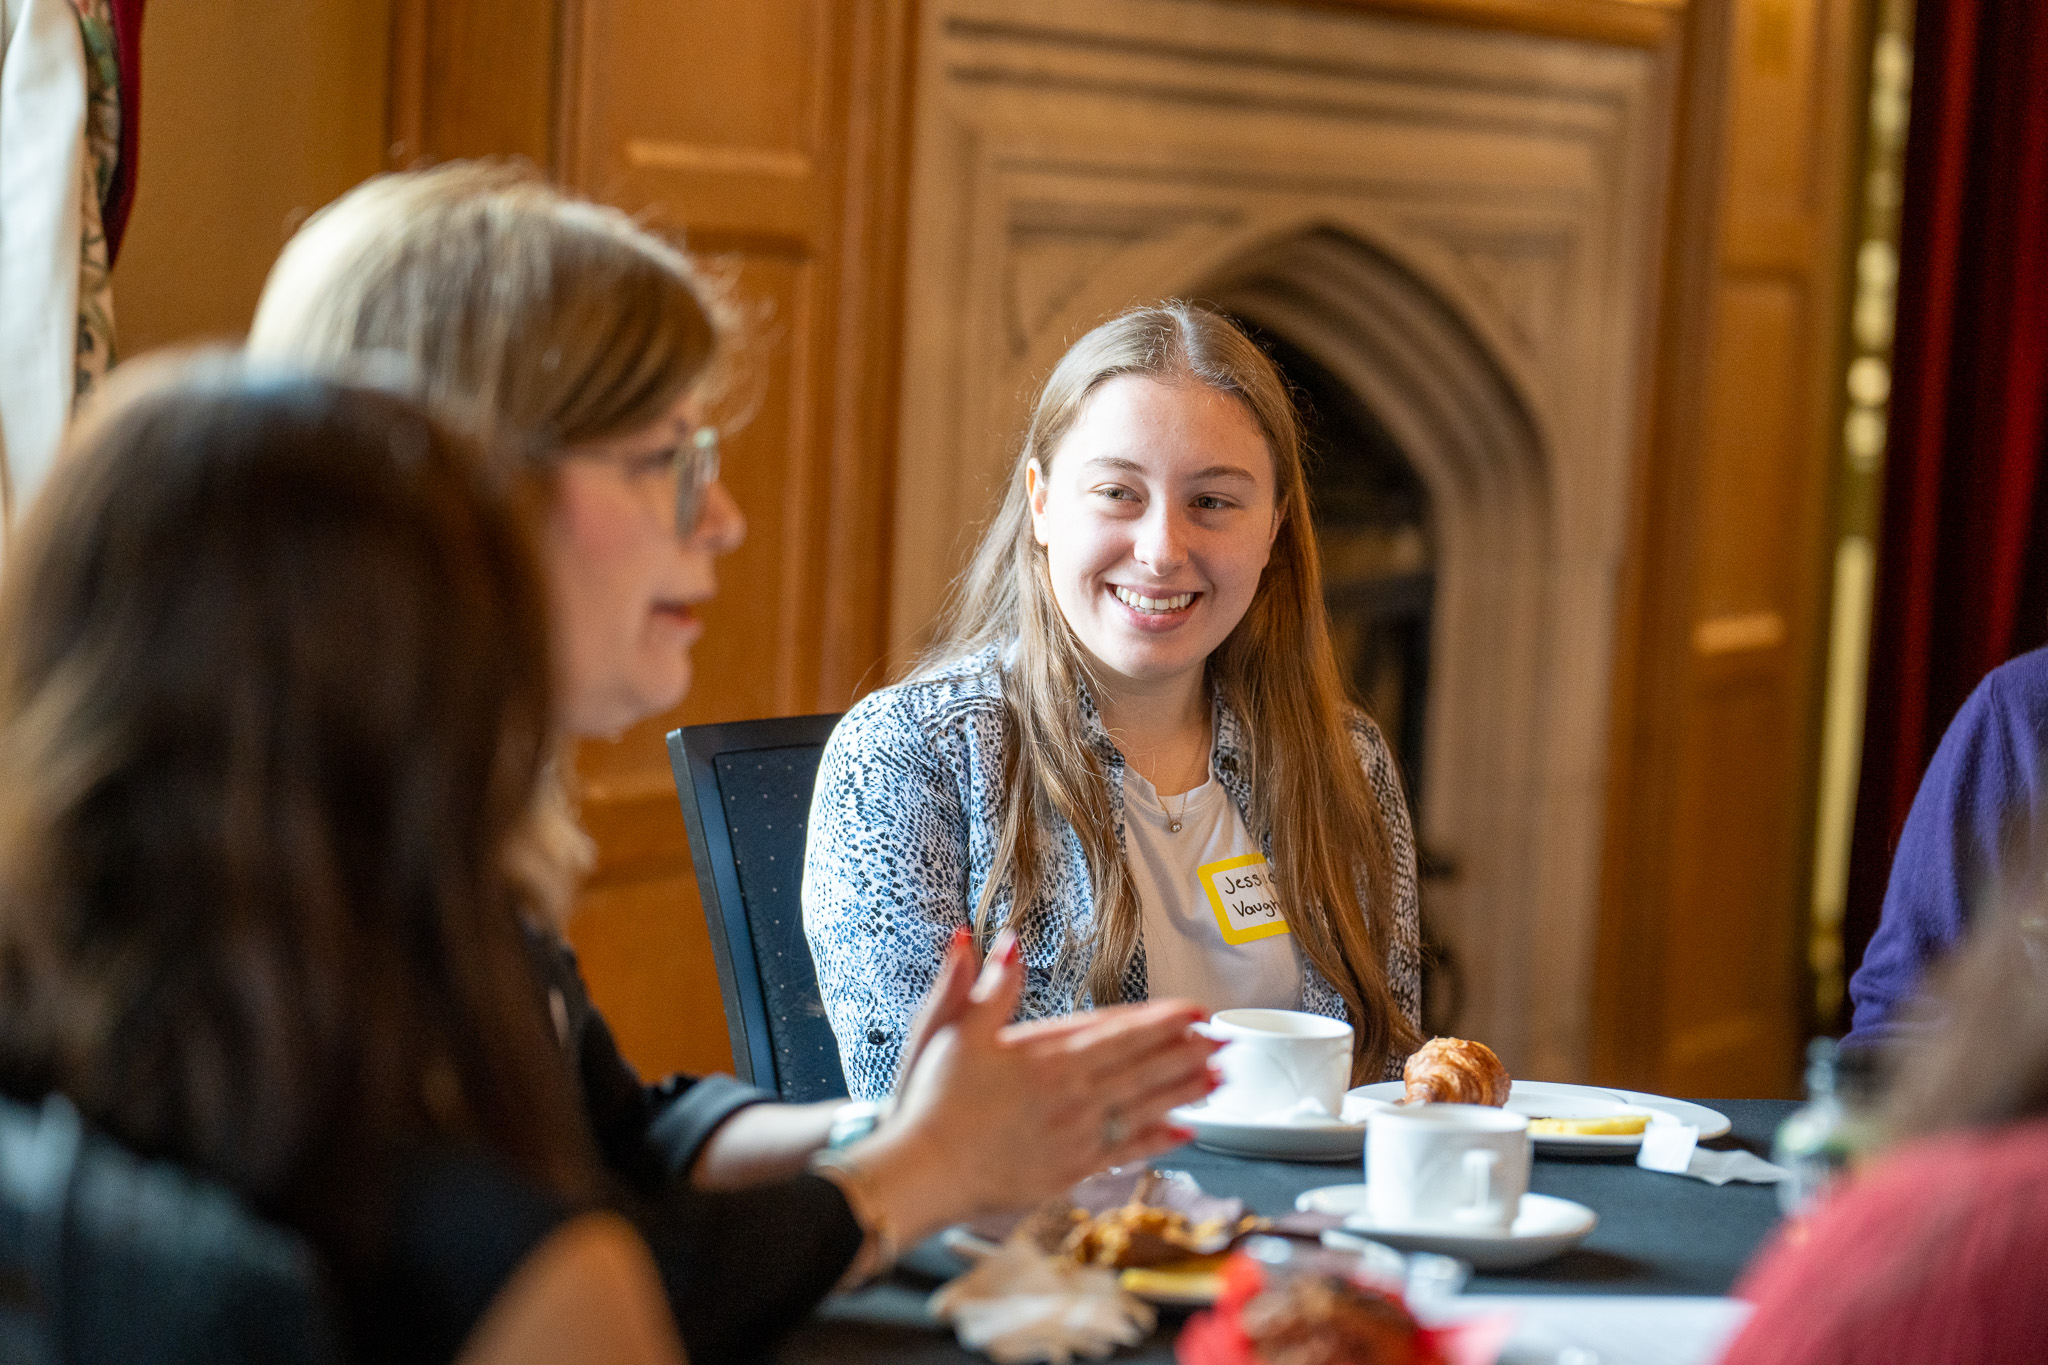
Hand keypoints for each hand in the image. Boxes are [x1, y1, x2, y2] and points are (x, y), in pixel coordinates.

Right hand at [844, 932, 1221, 1244]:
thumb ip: (989, 986)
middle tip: (1224, 1040)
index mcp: (1048, 1057)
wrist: (924, 1172)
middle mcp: (1071, 1095)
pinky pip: (1125, 1150)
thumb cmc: (935, 1101)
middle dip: (1187, 1052)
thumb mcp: (954, 1029)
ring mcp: (1075, 1135)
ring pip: (1143, 1107)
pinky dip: (1158, 1140)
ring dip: (1184, 1091)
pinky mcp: (1069, 1170)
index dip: (1161, 1020)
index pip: (1118, 1032)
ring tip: (1219, 1079)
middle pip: (1142, 1068)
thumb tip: (1003, 941)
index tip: (1194, 1011)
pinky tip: (1184, 1131)